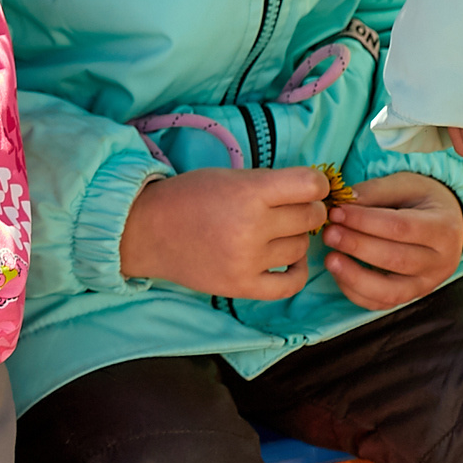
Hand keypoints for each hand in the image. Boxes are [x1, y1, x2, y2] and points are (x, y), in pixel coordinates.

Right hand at [117, 166, 330, 298]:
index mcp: (247, 192)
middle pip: (310, 217)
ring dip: (294, 238)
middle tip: (289, 209)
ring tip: (272, 232)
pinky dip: (297, 270)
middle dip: (307, 210)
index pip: (311, 186)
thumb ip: (270, 184)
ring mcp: (248, 260)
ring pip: (301, 248)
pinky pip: (293, 282)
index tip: (309, 187)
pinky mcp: (243, 286)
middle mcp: (251, 227)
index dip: (317, 184)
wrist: (145, 231)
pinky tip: (287, 259)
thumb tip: (315, 194)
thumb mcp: (227, 177)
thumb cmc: (188, 197)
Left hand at [321, 172, 462, 311]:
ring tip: (329, 258)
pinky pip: (382, 303)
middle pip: (396, 260)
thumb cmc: (419, 199)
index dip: (365, 221)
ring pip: (391, 290)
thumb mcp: (404, 184)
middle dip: (357, 247)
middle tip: (328, 233)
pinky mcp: (411, 296)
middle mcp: (441, 261)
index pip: (401, 227)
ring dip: (355, 276)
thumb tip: (343, 202)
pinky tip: (338, 272)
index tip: (336, 212)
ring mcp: (428, 283)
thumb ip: (374, 192)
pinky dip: (356, 292)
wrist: (444, 222)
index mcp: (443, 228)